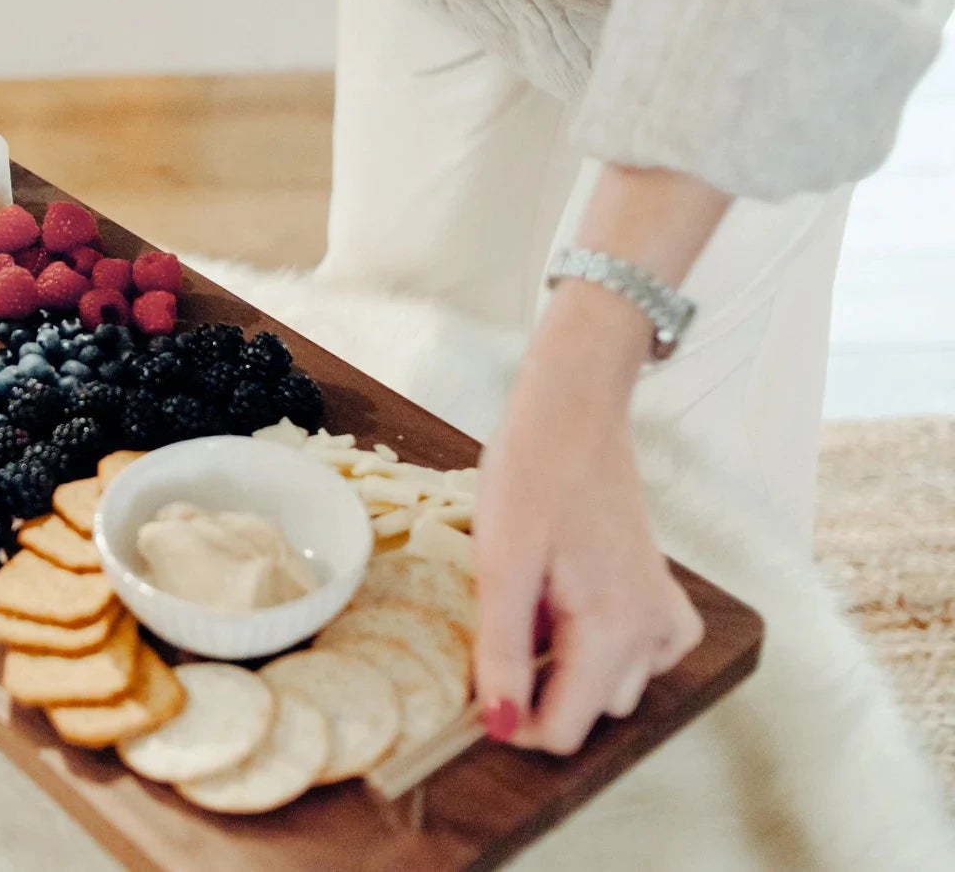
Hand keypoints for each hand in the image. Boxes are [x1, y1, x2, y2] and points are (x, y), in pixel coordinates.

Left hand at [472, 283, 703, 754]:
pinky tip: (568, 598)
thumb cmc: (533, 472)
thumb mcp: (501, 563)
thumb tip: (500, 725)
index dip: (512, 719)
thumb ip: (503, 649)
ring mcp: (665, 613)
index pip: (563, 728)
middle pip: (585, 708)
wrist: (573, 410)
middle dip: (539, 684)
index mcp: (616, 628)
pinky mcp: (662, 594)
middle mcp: (655, 631)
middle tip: (501, 622)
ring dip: (565, 661)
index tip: (474, 687)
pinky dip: (597, 641)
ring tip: (533, 598)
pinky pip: (635, 653)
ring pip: (609, 684)